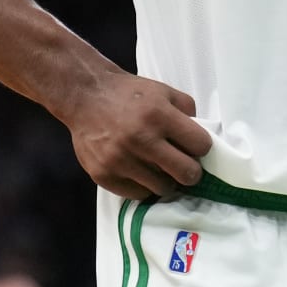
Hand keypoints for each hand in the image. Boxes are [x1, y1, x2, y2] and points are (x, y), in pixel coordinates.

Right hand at [62, 69, 211, 198]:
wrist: (85, 96)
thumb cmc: (128, 93)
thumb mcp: (163, 91)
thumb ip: (187, 111)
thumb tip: (201, 139)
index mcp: (159, 115)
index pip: (200, 145)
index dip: (201, 146)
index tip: (194, 146)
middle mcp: (140, 140)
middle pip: (187, 173)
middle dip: (190, 171)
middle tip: (183, 165)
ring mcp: (120, 160)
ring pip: (163, 188)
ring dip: (166, 180)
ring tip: (158, 167)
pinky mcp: (104, 176)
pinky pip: (138, 195)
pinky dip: (143, 186)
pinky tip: (139, 171)